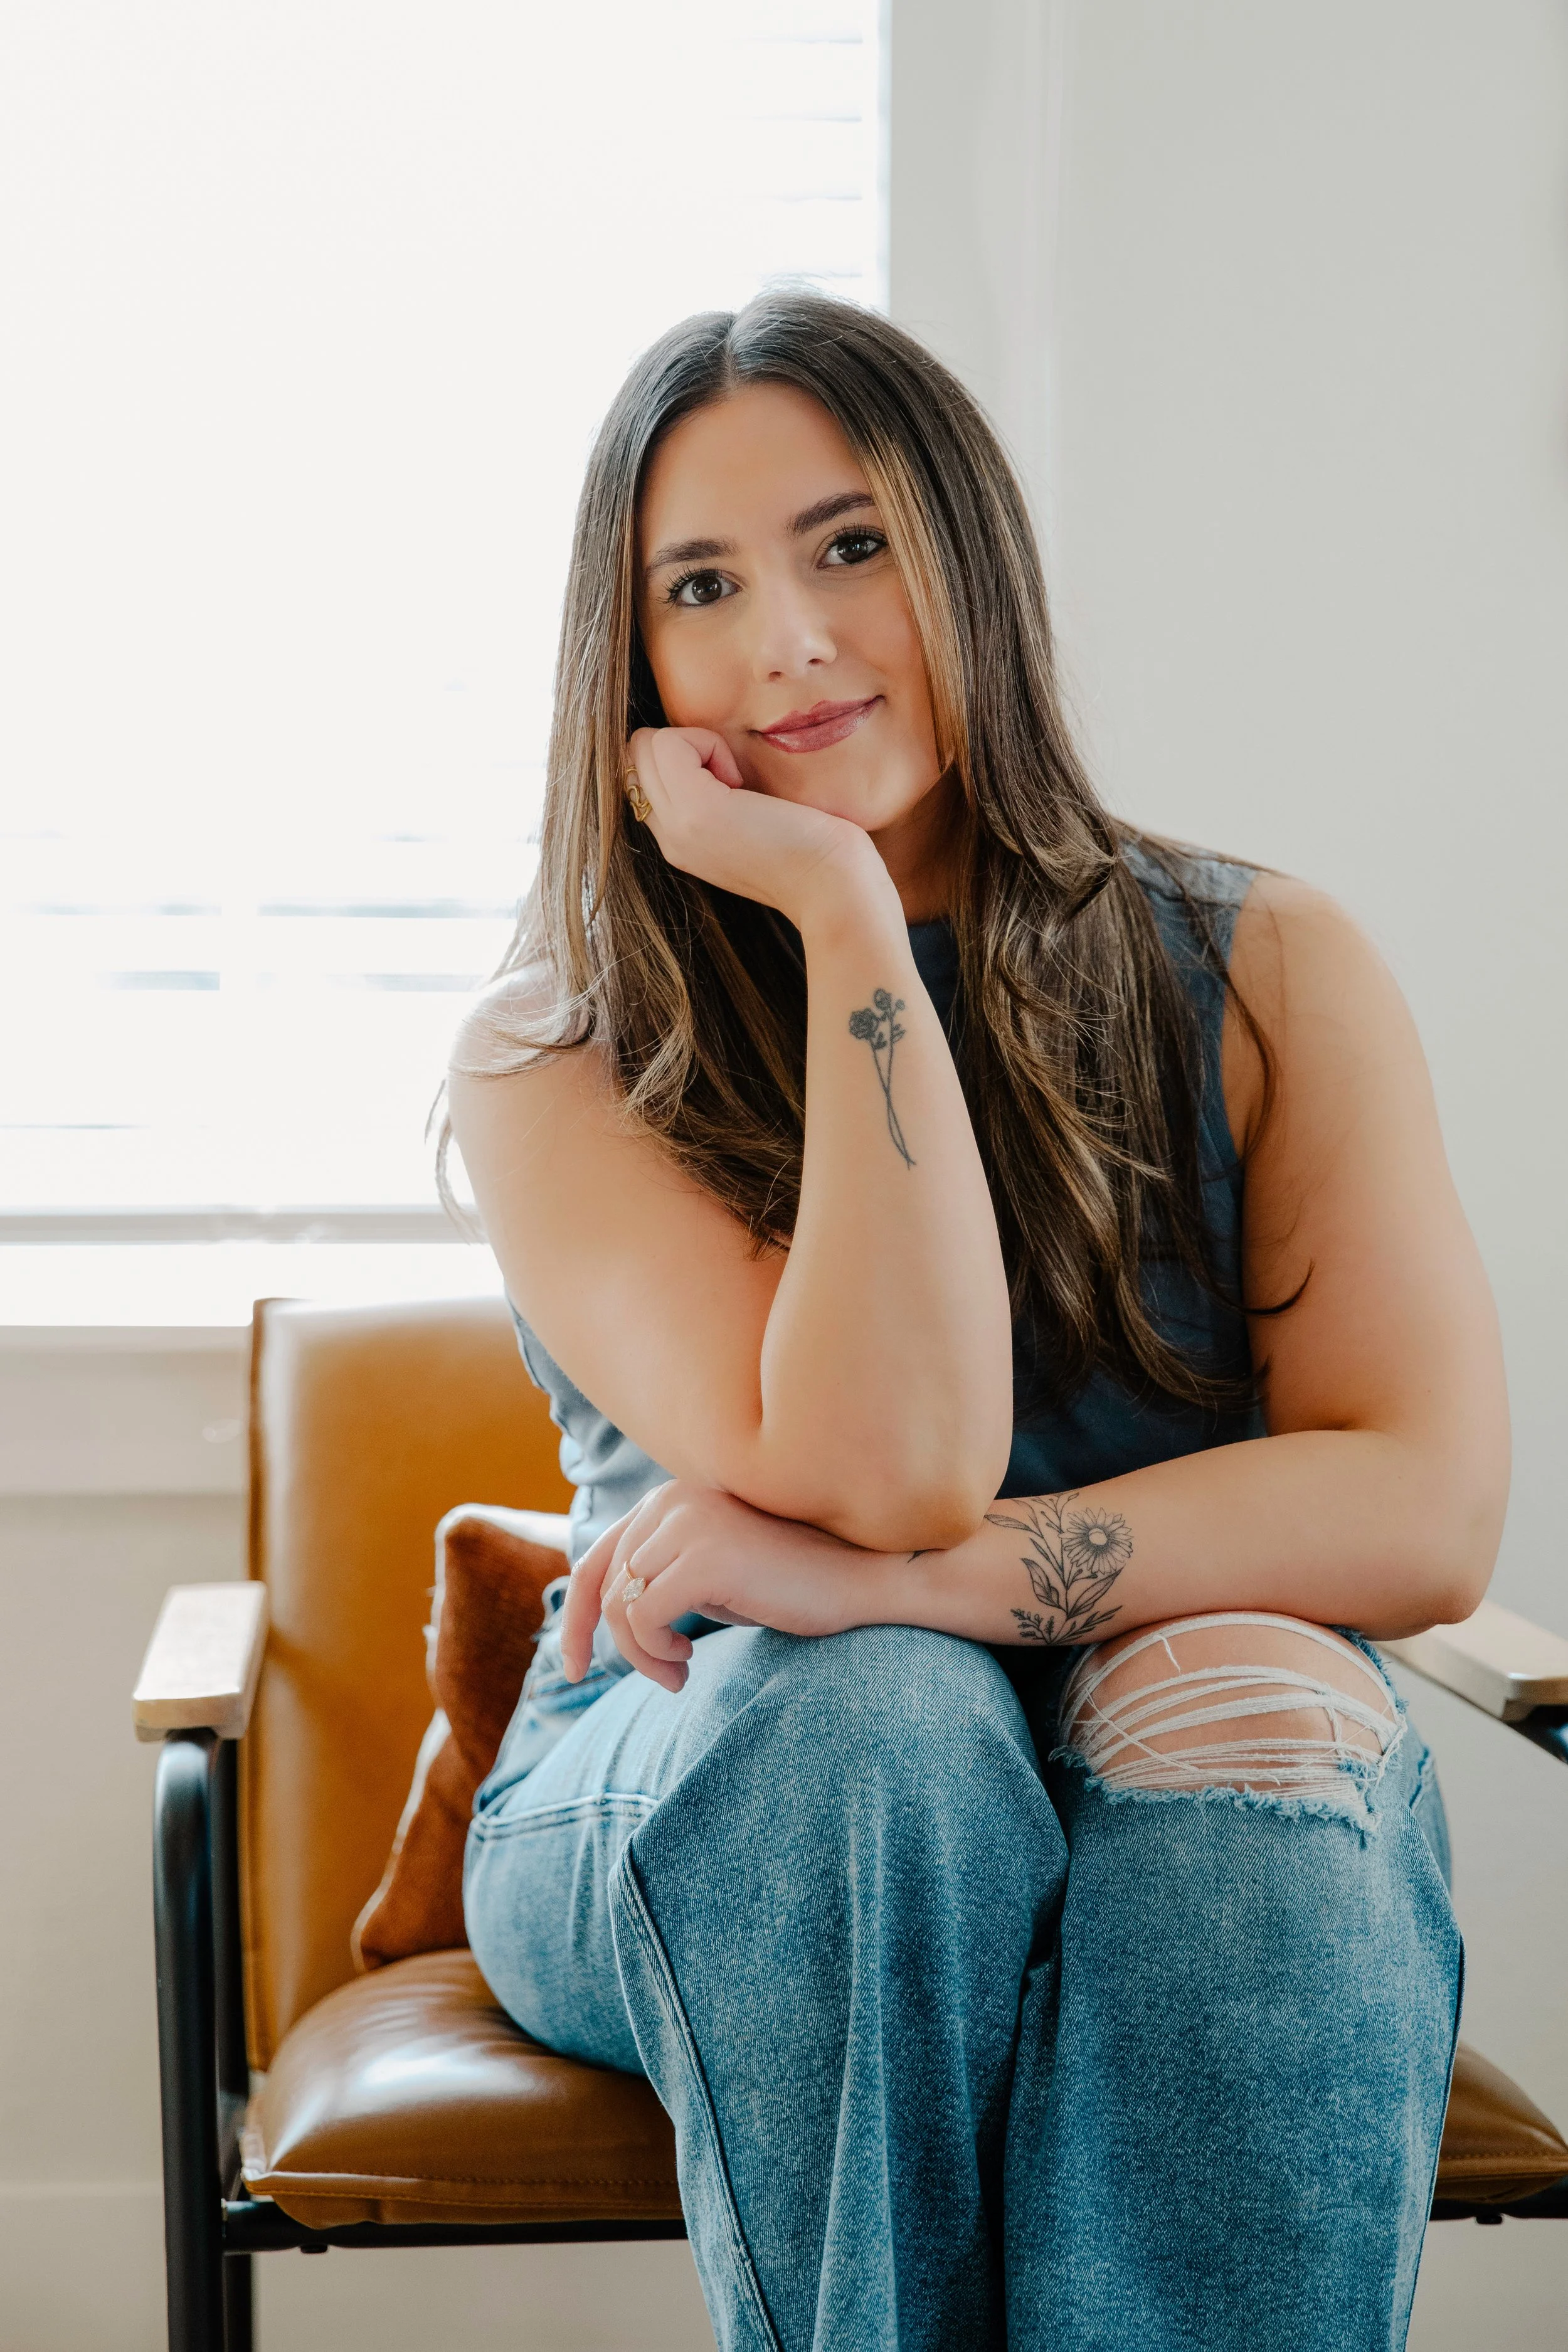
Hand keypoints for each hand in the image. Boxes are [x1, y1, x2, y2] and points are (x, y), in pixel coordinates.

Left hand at [561, 1479, 879, 1692]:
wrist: (858, 1582)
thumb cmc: (784, 1585)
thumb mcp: (708, 1574)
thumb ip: (660, 1576)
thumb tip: (603, 1616)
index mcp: (669, 1498)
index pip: (597, 1558)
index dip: (577, 1618)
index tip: (573, 1669)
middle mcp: (670, 1499)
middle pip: (604, 1585)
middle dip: (618, 1645)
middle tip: (665, 1678)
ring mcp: (686, 1523)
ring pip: (621, 1605)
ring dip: (642, 1654)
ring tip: (680, 1672)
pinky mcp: (703, 1557)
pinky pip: (641, 1618)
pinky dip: (654, 1652)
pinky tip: (689, 1663)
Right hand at [624, 727, 885, 927]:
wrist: (834, 889)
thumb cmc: (814, 850)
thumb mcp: (752, 822)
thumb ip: (721, 796)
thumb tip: (711, 753)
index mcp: (680, 841)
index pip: (640, 774)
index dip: (681, 758)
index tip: (732, 783)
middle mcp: (669, 838)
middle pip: (636, 756)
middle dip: (684, 746)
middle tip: (735, 779)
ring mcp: (677, 826)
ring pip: (644, 746)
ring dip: (695, 744)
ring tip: (737, 781)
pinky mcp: (697, 810)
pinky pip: (671, 743)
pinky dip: (708, 744)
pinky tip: (741, 782)